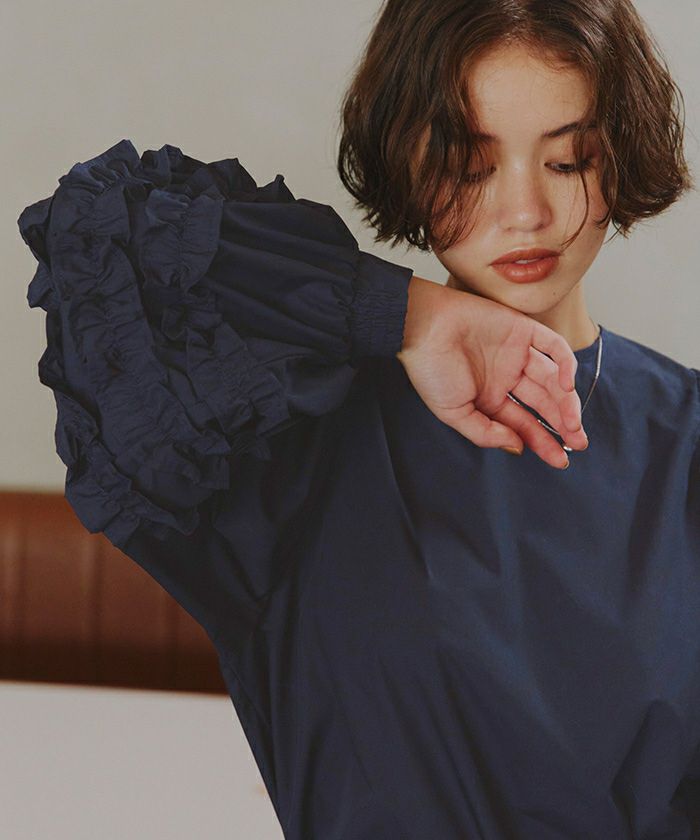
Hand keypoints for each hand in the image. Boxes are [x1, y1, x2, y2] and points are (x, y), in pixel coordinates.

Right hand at [396, 276, 588, 469]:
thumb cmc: (430, 370)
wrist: (420, 327)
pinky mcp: (522, 329)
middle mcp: (507, 377)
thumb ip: (485, 432)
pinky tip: (566, 386)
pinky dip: (565, 364)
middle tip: (578, 443)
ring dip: (567, 401)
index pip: (525, 423)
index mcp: (490, 398)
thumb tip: (518, 447)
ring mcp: (516, 353)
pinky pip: (553, 346)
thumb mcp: (454, 413)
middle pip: (544, 403)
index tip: (562, 460)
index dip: (544, 442)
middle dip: (563, 424)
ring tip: (573, 422)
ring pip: (553, 379)